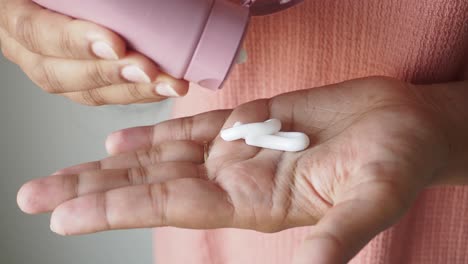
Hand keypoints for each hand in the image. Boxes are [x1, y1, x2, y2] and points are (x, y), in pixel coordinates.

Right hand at [0, 0, 187, 104]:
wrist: (93, 5)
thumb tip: (105, 3)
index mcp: (17, 13)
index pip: (34, 31)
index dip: (74, 42)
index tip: (116, 45)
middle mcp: (28, 47)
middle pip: (57, 73)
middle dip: (109, 74)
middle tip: (149, 70)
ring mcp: (54, 67)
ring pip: (85, 92)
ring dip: (132, 91)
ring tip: (168, 85)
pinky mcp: (82, 81)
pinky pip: (105, 95)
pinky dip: (138, 93)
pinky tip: (164, 87)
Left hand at [17, 77, 450, 262]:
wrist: (407, 126)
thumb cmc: (397, 162)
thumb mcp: (372, 201)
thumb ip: (336, 238)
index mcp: (255, 202)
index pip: (170, 205)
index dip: (116, 208)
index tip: (63, 214)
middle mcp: (236, 178)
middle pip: (150, 184)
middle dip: (93, 190)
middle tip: (35, 195)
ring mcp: (241, 149)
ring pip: (162, 157)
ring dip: (113, 163)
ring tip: (66, 169)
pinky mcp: (252, 120)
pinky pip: (193, 129)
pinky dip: (154, 135)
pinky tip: (121, 142)